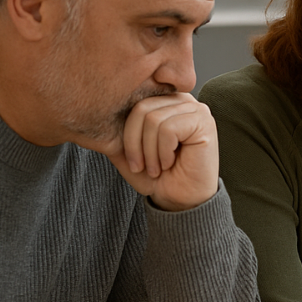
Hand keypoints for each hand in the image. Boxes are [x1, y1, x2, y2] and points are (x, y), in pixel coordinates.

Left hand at [107, 93, 218, 211]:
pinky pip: (168, 129)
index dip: (128, 133)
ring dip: (150, 152)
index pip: (134, 102)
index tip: (135, 161)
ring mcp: (196, 109)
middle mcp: (182, 100)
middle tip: (143, 166)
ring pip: (153, 119)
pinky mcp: (204, 122)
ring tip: (158, 168)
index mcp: (165, 102)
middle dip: (135, 143)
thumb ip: (116, 130)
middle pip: (142, 108)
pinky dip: (163, 152)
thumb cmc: (159, 177)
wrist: (181, 201)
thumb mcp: (129, 152)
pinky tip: (170, 163)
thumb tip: (97, 113)